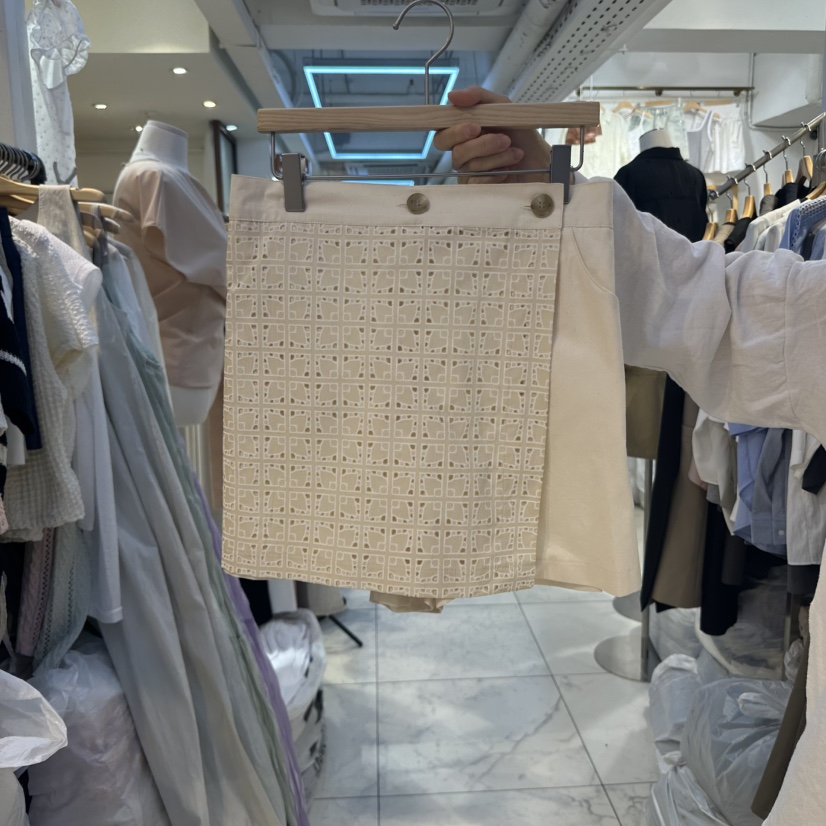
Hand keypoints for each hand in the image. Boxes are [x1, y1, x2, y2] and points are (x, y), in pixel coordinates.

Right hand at [433, 86, 551, 183]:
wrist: (540, 162)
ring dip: (497, 156)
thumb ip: (477, 97)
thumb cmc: (521, 135)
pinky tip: (509, 169)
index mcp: (463, 133)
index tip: (475, 127)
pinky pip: (478, 181)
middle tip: (504, 139)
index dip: (454, 131)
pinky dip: (498, 173)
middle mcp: (462, 153)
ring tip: (516, 152)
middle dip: (480, 144)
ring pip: (469, 164)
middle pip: (453, 151)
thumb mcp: (502, 107)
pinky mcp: (478, 189)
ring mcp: (468, 172)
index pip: (442, 134)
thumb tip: (452, 95)